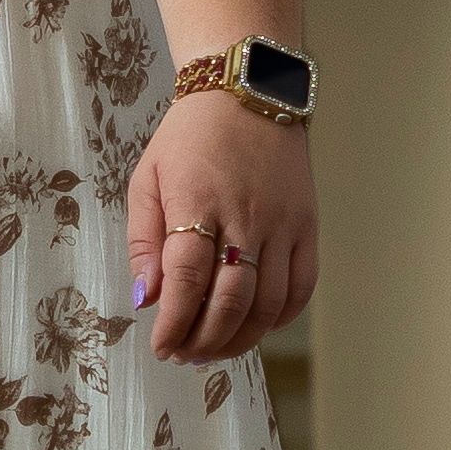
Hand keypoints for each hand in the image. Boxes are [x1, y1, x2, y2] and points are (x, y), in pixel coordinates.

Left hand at [123, 93, 315, 367]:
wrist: (249, 94)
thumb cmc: (189, 139)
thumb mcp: (147, 178)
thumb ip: (144, 240)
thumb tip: (145, 298)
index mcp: (197, 203)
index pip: (187, 280)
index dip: (174, 322)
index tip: (162, 346)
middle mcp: (245, 217)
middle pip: (230, 300)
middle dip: (204, 340)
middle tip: (184, 356)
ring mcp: (282, 224)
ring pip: (268, 303)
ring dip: (240, 338)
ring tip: (214, 351)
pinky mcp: (307, 226)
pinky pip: (301, 286)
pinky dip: (280, 317)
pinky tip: (256, 327)